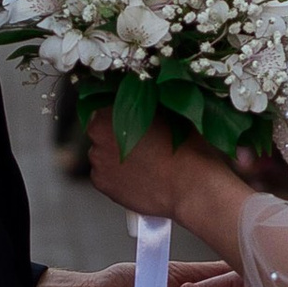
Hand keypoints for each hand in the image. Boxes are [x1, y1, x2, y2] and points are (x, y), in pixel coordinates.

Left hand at [85, 107, 242, 243]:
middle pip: (100, 133)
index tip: (131, 122)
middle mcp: (97, 138)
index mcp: (109, 114)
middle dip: (116, 137)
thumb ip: (146, 104)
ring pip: (102, 156)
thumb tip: (143, 101)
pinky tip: (138, 176)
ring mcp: (98, 164)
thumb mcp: (167, 111)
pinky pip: (105, 177)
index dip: (119, 115)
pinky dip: (117, 177)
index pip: (103, 108)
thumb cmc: (184, 147)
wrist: (190, 184)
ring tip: (143, 162)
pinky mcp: (103, 185)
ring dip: (115, 157)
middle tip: (140, 143)